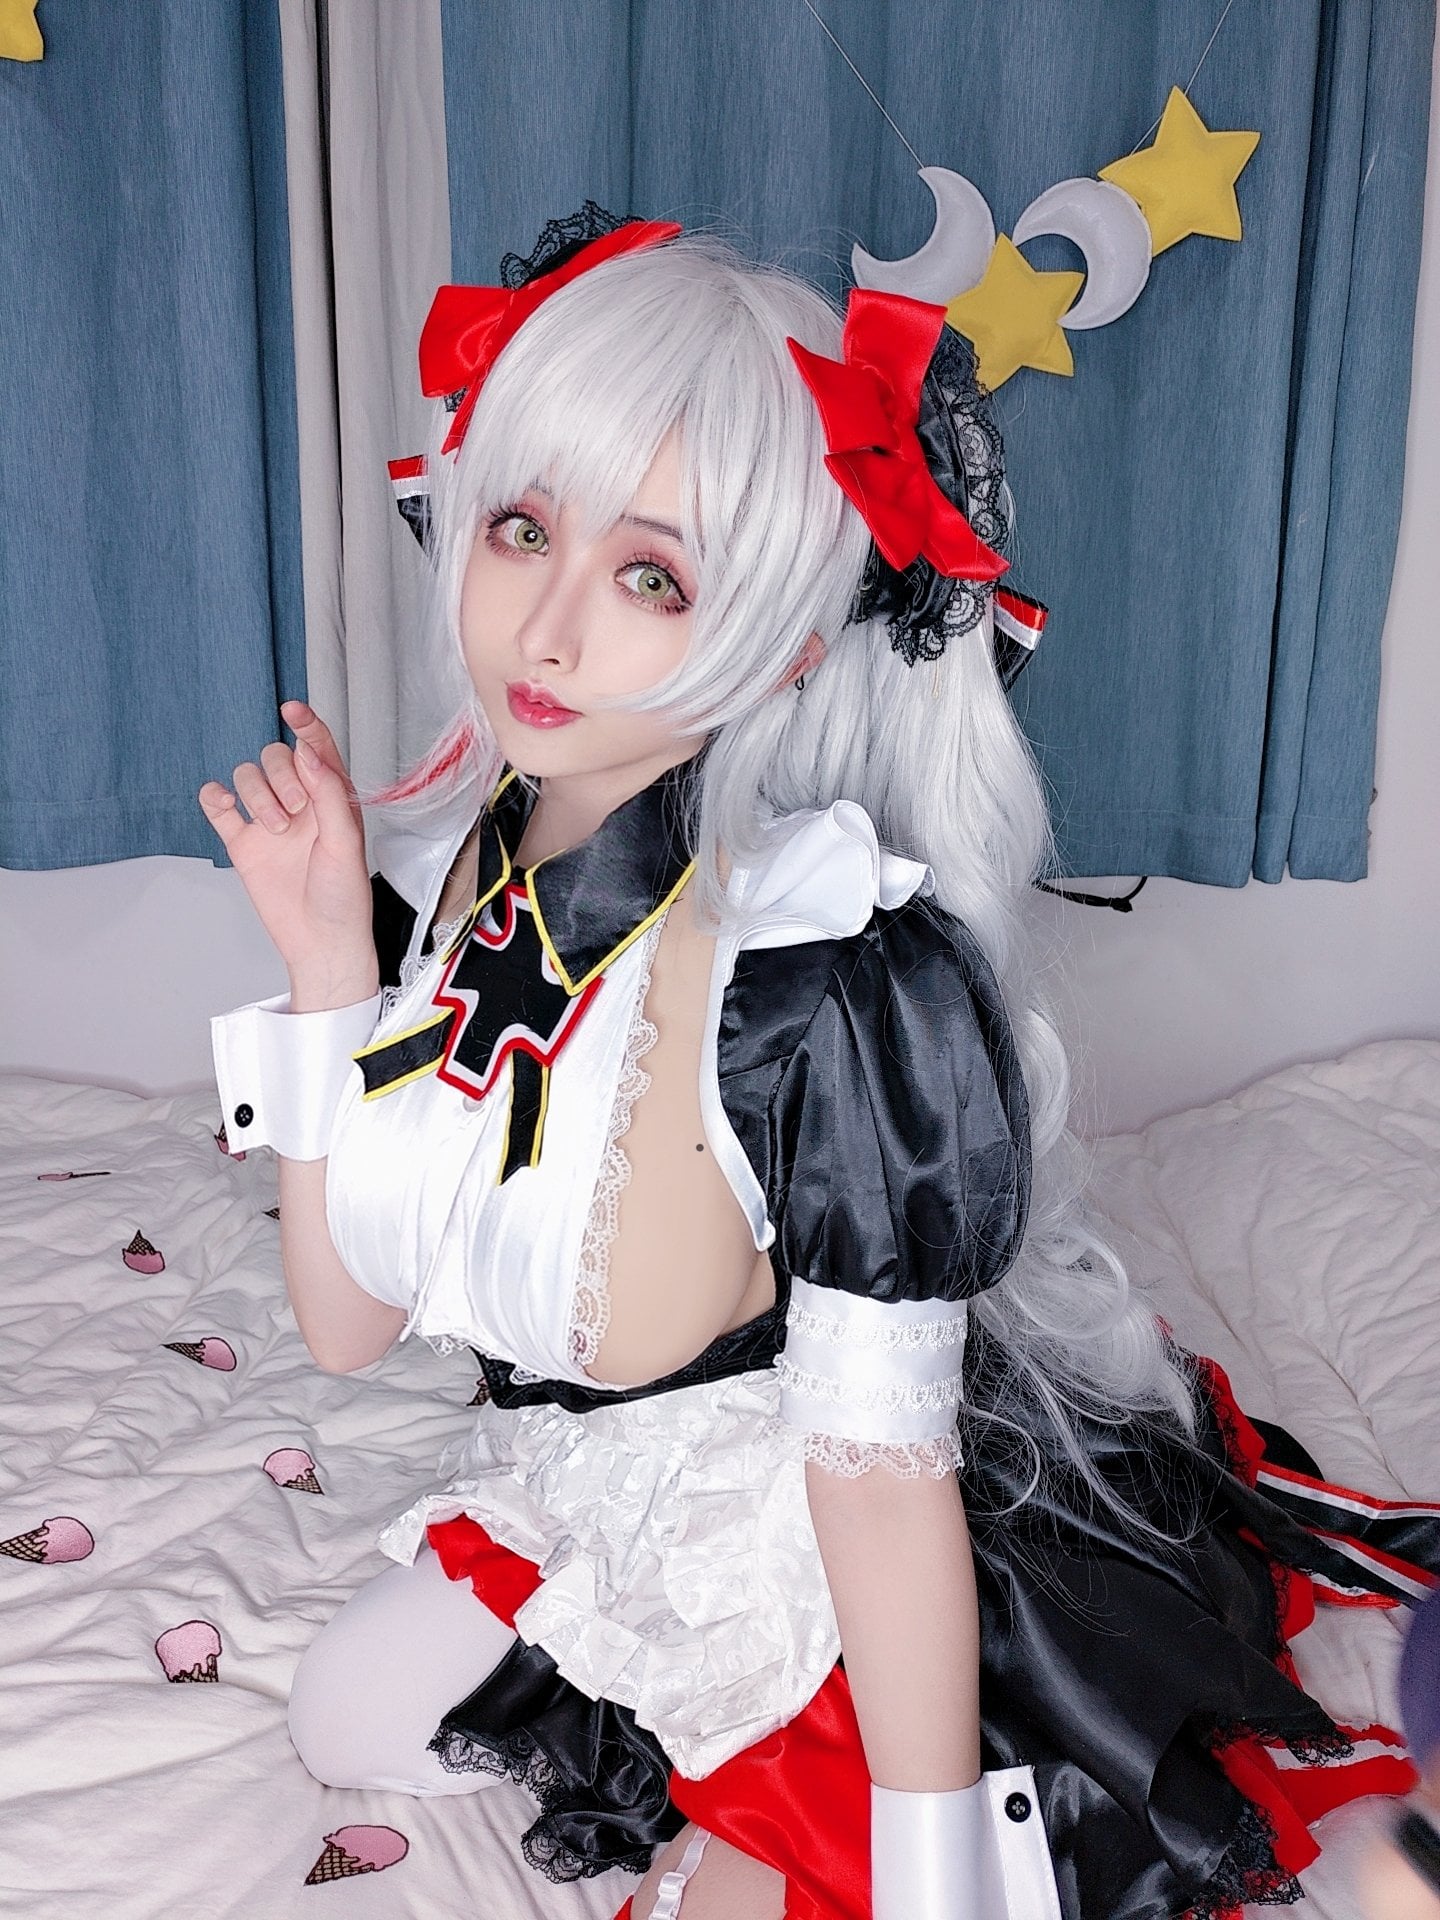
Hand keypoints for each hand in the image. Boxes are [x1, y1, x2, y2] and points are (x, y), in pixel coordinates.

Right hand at [198, 701, 378, 1002]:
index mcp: (333, 798)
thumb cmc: (344, 898)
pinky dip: (215, 797)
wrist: (320, 943)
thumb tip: (309, 751)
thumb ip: (329, 794)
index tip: (291, 709)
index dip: (305, 724)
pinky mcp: (242, 842)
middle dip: (281, 777)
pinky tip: (224, 805)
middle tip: (295, 813)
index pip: (316, 748)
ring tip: (276, 831)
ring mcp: (268, 821)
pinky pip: (218, 805)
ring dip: (257, 795)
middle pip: (275, 758)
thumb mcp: (347, 843)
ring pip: (246, 777)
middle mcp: (301, 803)